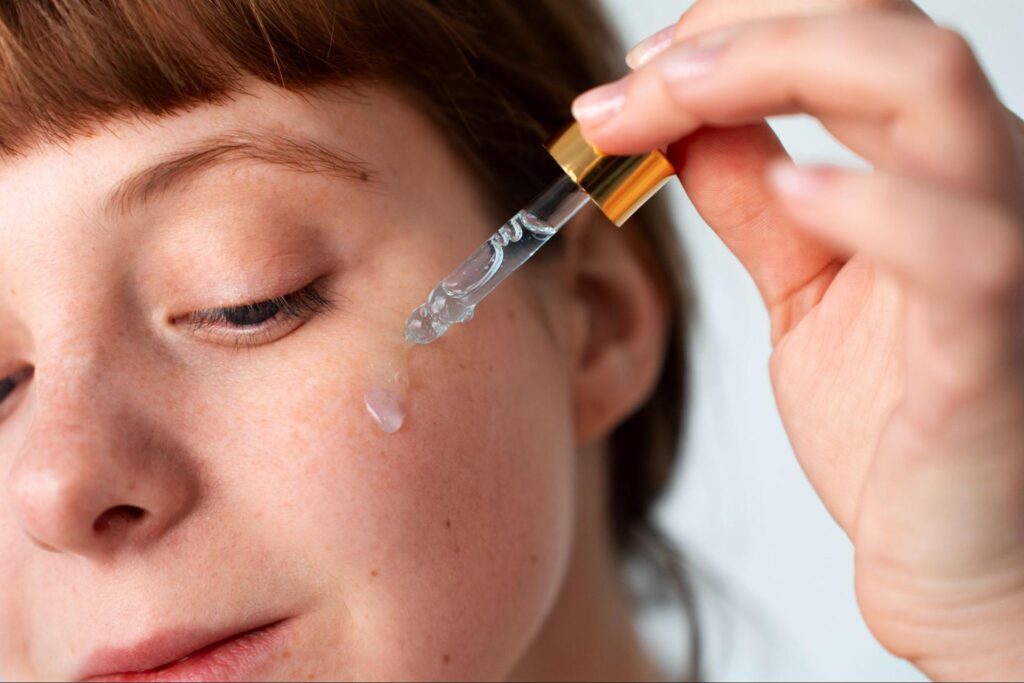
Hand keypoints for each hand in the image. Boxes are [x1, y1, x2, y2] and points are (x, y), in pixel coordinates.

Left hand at [572, 1, 1023, 678]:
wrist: (961, 560)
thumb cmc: (899, 425)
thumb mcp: (806, 291)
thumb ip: (756, 204)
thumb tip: (684, 125)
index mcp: (933, 168)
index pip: (846, 30)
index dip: (729, 28)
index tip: (628, 82)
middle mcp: (983, 184)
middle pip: (878, 27)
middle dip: (732, 31)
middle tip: (628, 86)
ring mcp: (1003, 254)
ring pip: (924, 89)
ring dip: (778, 67)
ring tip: (670, 103)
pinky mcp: (991, 346)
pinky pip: (958, 248)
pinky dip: (867, 204)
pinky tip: (788, 193)